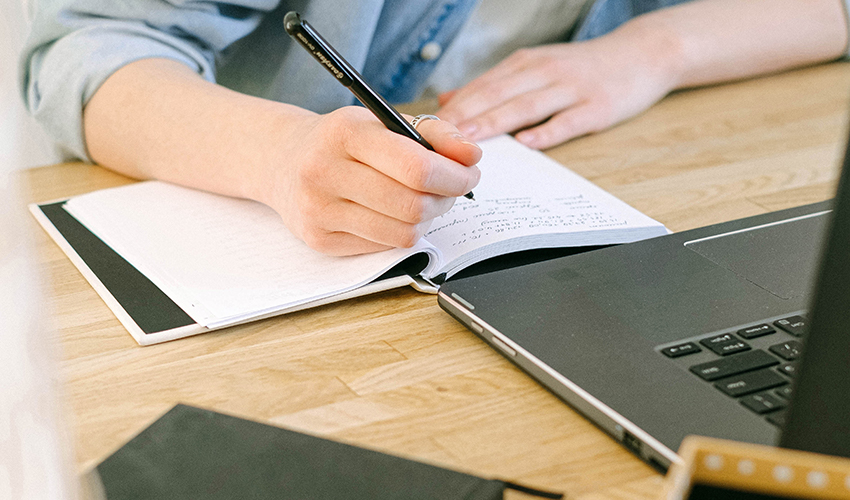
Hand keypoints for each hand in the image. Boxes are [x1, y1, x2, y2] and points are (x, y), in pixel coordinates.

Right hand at [262, 107, 480, 255]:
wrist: (282, 161)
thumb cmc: (343, 141)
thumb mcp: (383, 122)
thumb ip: (434, 133)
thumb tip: (471, 156)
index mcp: (345, 133)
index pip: (416, 167)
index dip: (454, 176)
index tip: (469, 173)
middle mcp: (324, 172)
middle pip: (413, 205)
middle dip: (446, 199)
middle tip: (451, 189)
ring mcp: (319, 210)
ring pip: (403, 233)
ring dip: (427, 219)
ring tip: (423, 201)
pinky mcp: (319, 240)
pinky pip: (384, 247)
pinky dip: (400, 232)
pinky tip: (392, 214)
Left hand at [436, 26, 678, 149]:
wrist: (642, 53)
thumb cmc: (583, 67)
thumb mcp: (536, 66)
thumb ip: (494, 84)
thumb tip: (449, 99)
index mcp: (526, 64)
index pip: (482, 86)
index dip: (454, 107)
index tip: (426, 127)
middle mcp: (544, 72)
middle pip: (497, 94)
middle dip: (465, 116)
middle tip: (437, 137)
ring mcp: (571, 89)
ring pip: (526, 106)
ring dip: (496, 122)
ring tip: (470, 140)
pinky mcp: (597, 106)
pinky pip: (568, 120)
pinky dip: (547, 131)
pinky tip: (528, 143)